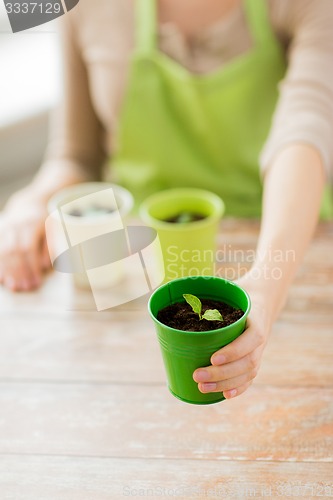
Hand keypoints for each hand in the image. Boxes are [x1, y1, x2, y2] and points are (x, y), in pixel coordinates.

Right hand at [0, 203, 50, 290]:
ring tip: (14, 287)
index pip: (29, 248)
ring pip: (3, 252)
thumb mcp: (52, 230)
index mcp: (32, 225)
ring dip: (8, 271)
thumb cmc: (44, 222)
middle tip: (25, 288)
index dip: (32, 267)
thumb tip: (45, 266)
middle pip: (15, 252)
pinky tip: (1, 279)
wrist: (28, 204)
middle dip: (19, 272)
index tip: (36, 282)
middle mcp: (15, 226)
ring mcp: (4, 229)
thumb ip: (49, 248)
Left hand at [193, 276, 273, 399]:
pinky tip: (225, 395)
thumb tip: (181, 293)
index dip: (233, 351)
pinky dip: (239, 388)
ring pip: (247, 373)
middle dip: (221, 373)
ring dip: (225, 384)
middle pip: (246, 362)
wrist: (263, 298)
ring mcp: (259, 351)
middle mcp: (260, 339)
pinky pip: (249, 378)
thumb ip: (211, 293)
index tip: (213, 358)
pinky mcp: (255, 358)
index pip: (250, 340)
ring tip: (202, 387)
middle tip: (196, 375)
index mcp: (256, 321)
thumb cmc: (239, 293)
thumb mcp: (229, 288)